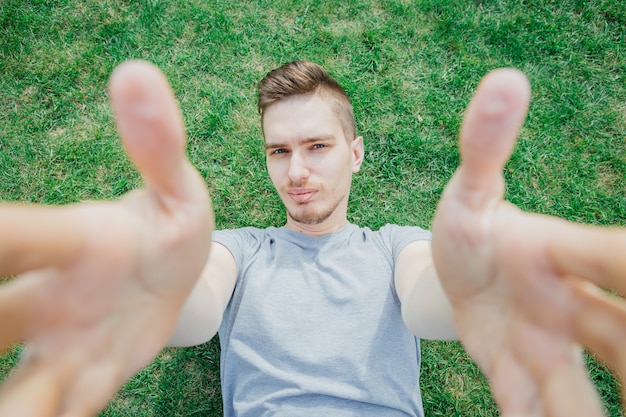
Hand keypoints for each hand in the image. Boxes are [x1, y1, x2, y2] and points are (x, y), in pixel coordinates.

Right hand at [0, 61, 213, 416]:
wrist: (182, 275)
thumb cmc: (169, 225)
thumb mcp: (177, 187)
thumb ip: (157, 141)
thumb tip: (136, 71)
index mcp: (74, 241)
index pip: (13, 238)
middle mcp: (50, 297)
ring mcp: (65, 346)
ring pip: (18, 388)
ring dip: (13, 407)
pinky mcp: (90, 380)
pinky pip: (64, 412)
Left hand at [432, 69, 624, 415]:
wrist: (453, 271)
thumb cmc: (474, 227)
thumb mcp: (470, 188)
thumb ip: (486, 143)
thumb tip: (507, 78)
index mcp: (560, 254)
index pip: (613, 261)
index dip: (625, 264)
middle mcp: (568, 307)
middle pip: (619, 336)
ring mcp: (542, 347)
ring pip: (580, 391)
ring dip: (594, 412)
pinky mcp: (510, 375)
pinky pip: (527, 409)